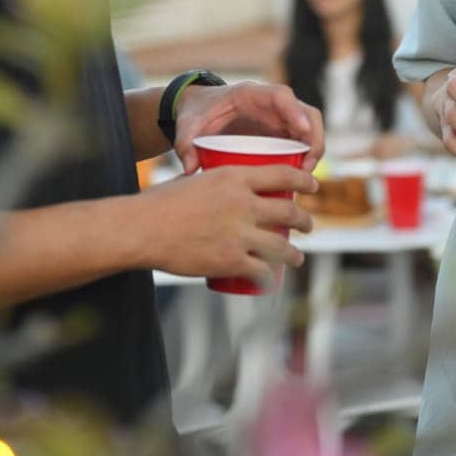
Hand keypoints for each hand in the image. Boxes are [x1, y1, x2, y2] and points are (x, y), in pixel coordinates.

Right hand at [138, 164, 318, 287]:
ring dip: (295, 254)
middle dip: (305, 221)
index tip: (313, 186)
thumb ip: (211, 182)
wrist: (142, 229)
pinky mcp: (230, 261)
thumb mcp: (193, 179)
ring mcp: (239, 234)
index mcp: (235, 178)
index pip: (283, 176)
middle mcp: (243, 204)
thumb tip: (218, 184)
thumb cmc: (160, 203)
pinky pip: (261, 271)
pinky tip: (272, 278)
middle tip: (308, 225)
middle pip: (289, 213)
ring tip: (298, 256)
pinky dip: (268, 276)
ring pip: (282, 246)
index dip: (304, 182)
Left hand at [173, 80, 324, 174]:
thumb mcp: (188, 125)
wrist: (199, 111)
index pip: (281, 97)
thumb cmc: (197, 113)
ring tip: (304, 176)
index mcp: (251, 94)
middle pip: (306, 113)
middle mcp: (272, 104)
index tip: (303, 131)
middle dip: (314, 137)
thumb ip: (186, 143)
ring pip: (310, 129)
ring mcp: (280, 118)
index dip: (295, 112)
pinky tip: (297, 178)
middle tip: (307, 166)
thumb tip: (190, 168)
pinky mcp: (281, 132)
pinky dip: (306, 157)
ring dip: (314, 150)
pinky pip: (302, 142)